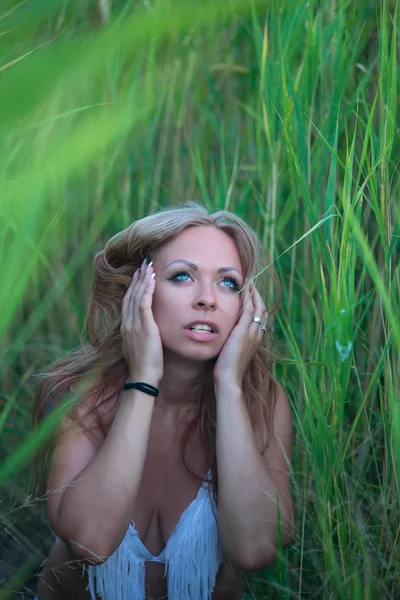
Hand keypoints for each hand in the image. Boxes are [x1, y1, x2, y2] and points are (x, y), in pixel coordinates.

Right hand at [121, 259, 162, 384]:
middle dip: (137, 279)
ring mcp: (134, 325)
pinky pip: (143, 303)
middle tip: (143, 265)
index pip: (128, 302)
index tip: (138, 276)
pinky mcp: (144, 327)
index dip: (132, 288)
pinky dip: (147, 289)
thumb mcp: (139, 347)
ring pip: (136, 296)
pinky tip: (151, 279)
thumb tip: (147, 330)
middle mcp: (127, 324)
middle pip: (130, 295)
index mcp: (126, 328)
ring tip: (148, 267)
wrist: (143, 377)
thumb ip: (141, 335)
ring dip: (142, 280)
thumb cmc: (145, 366)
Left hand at [213, 283, 267, 386]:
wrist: (229, 378)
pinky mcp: (243, 331)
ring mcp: (252, 332)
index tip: (252, 295)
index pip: (260, 317)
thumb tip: (228, 336)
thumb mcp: (233, 352)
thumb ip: (233, 342)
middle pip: (262, 310)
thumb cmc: (227, 369)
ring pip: (257, 308)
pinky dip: (248, 298)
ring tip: (250, 282)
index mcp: (256, 339)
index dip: (257, 305)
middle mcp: (257, 334)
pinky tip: (245, 289)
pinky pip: (249, 310)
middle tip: (252, 284)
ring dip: (254, 294)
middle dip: (258, 296)